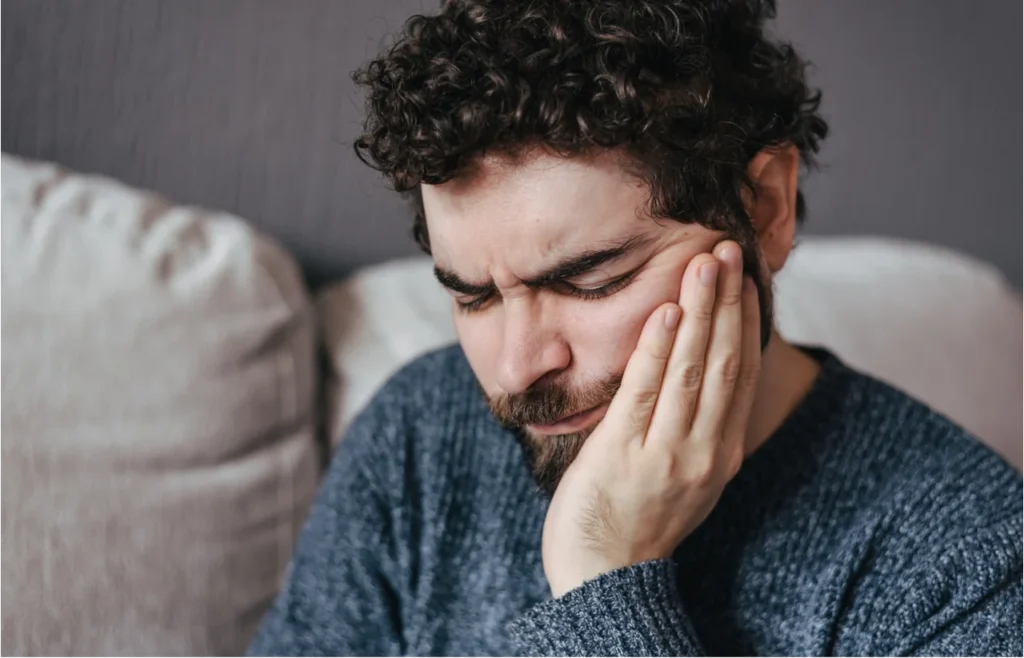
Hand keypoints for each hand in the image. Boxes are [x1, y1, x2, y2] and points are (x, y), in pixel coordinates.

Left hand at [542, 241, 761, 597]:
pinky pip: (645, 394)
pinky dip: (657, 350)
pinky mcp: (623, 456)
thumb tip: (695, 369)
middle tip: (727, 248)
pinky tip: (664, 312)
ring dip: (699, 313)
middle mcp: (703, 452)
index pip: (742, 374)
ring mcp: (665, 455)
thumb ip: (693, 426)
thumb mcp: (682, 475)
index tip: (746, 276)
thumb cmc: (636, 519)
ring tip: (703, 264)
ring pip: (692, 371)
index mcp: (720, 453)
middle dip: (727, 303)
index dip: (745, 321)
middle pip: (724, 364)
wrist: (603, 578)